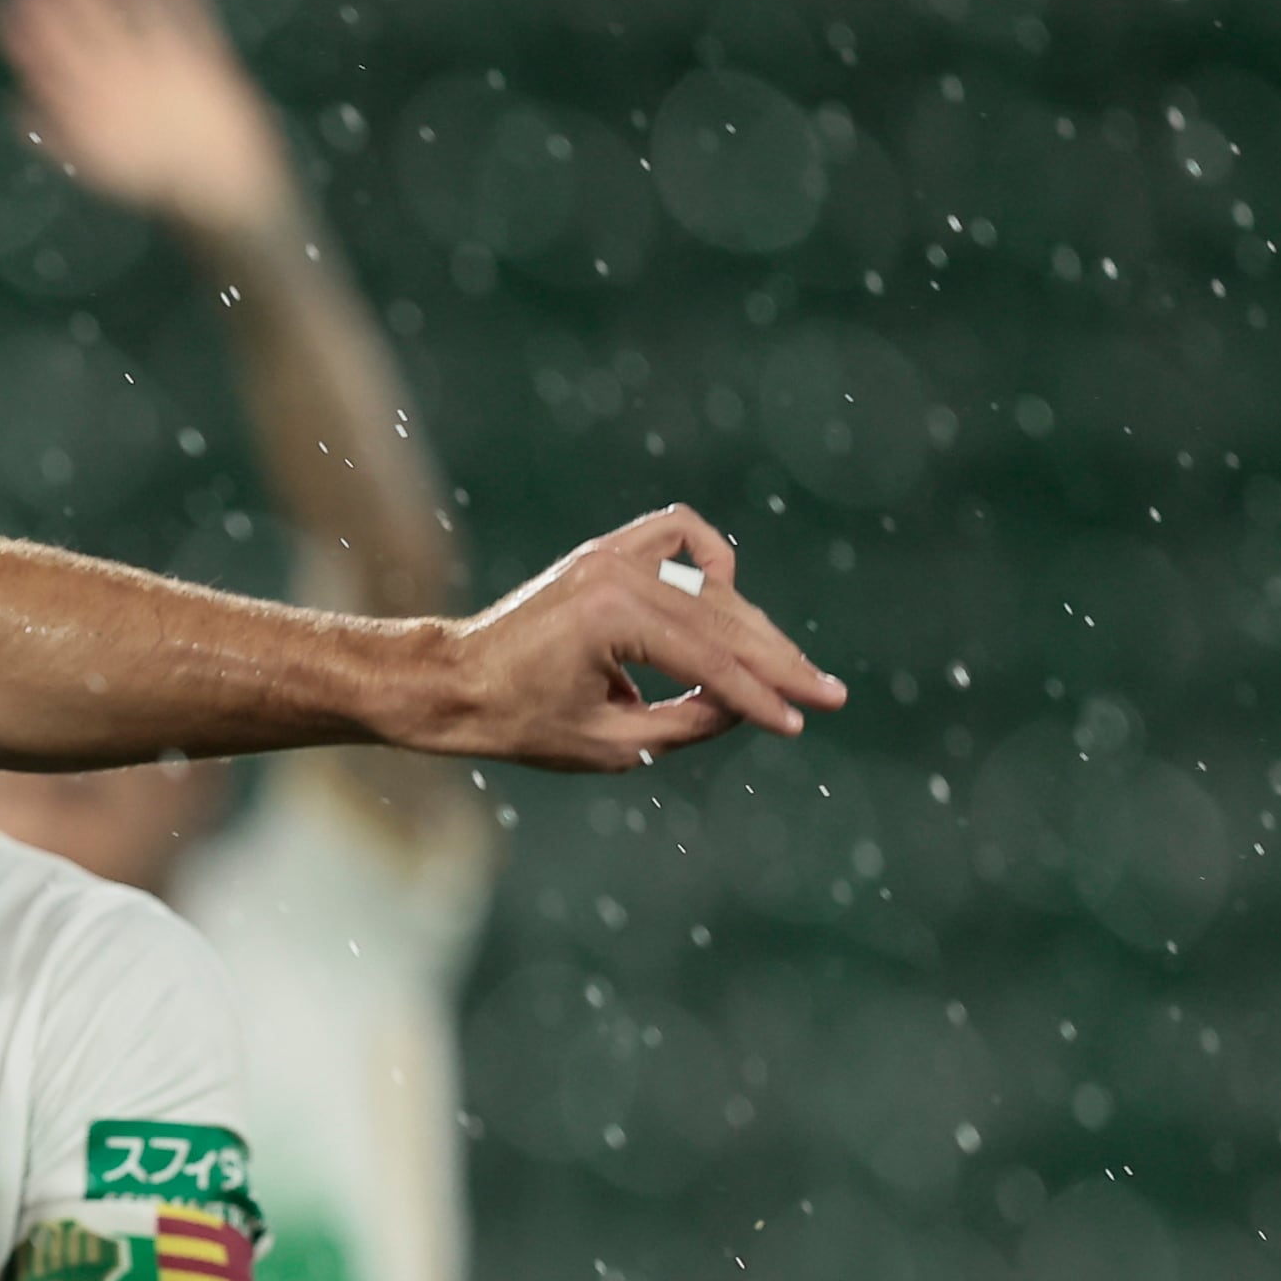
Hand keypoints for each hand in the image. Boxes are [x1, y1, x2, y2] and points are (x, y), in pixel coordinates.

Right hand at [0, 0, 302, 246]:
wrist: (215, 180)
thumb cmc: (145, 176)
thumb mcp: (86, 164)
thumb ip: (50, 131)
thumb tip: (18, 98)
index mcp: (84, 100)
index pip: (41, 47)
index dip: (21, 18)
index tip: (9, 0)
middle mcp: (116, 69)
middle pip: (76, 13)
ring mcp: (160, 53)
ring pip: (121, 0)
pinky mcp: (198, 44)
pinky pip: (179, 1)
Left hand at [413, 509, 844, 770]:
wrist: (451, 682)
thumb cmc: (516, 720)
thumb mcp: (610, 743)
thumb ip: (687, 724)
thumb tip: (747, 704)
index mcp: (612, 618)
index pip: (710, 662)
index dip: (761, 698)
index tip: (802, 723)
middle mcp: (617, 573)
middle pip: (724, 620)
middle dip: (779, 663)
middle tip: (829, 695)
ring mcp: (612, 555)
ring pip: (713, 587)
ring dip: (754, 629)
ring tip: (791, 668)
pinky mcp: (607, 553)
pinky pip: (681, 537)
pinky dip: (713, 562)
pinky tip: (728, 601)